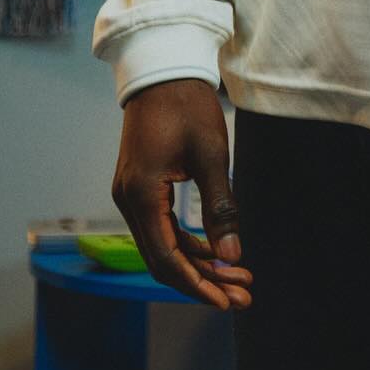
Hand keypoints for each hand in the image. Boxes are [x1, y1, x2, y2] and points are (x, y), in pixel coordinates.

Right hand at [111, 79, 253, 311]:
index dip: (196, 284)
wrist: (164, 68)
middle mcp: (127, 200)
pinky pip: (161, 227)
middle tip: (241, 295)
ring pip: (163, 245)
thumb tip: (232, 256)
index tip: (226, 301)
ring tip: (236, 278)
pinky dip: (187, 242)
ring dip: (198, 263)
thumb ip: (220, 207)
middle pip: (163, 258)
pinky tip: (215, 252)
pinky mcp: (139, 187)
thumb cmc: (187, 105)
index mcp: (140, 194)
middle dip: (202, 280)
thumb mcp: (212, 155)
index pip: (166, 258)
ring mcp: (130, 194)